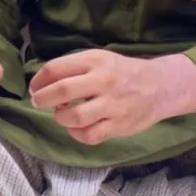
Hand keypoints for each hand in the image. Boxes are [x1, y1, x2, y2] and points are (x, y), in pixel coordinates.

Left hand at [28, 49, 174, 145]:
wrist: (161, 86)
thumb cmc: (122, 72)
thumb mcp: (100, 59)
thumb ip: (74, 68)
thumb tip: (43, 82)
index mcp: (94, 61)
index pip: (55, 69)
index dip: (38, 81)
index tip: (34, 88)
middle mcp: (103, 81)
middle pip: (61, 91)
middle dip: (42, 99)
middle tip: (38, 102)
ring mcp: (112, 105)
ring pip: (74, 117)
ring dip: (60, 117)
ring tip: (62, 114)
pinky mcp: (120, 125)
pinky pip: (89, 135)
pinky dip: (76, 134)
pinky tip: (77, 128)